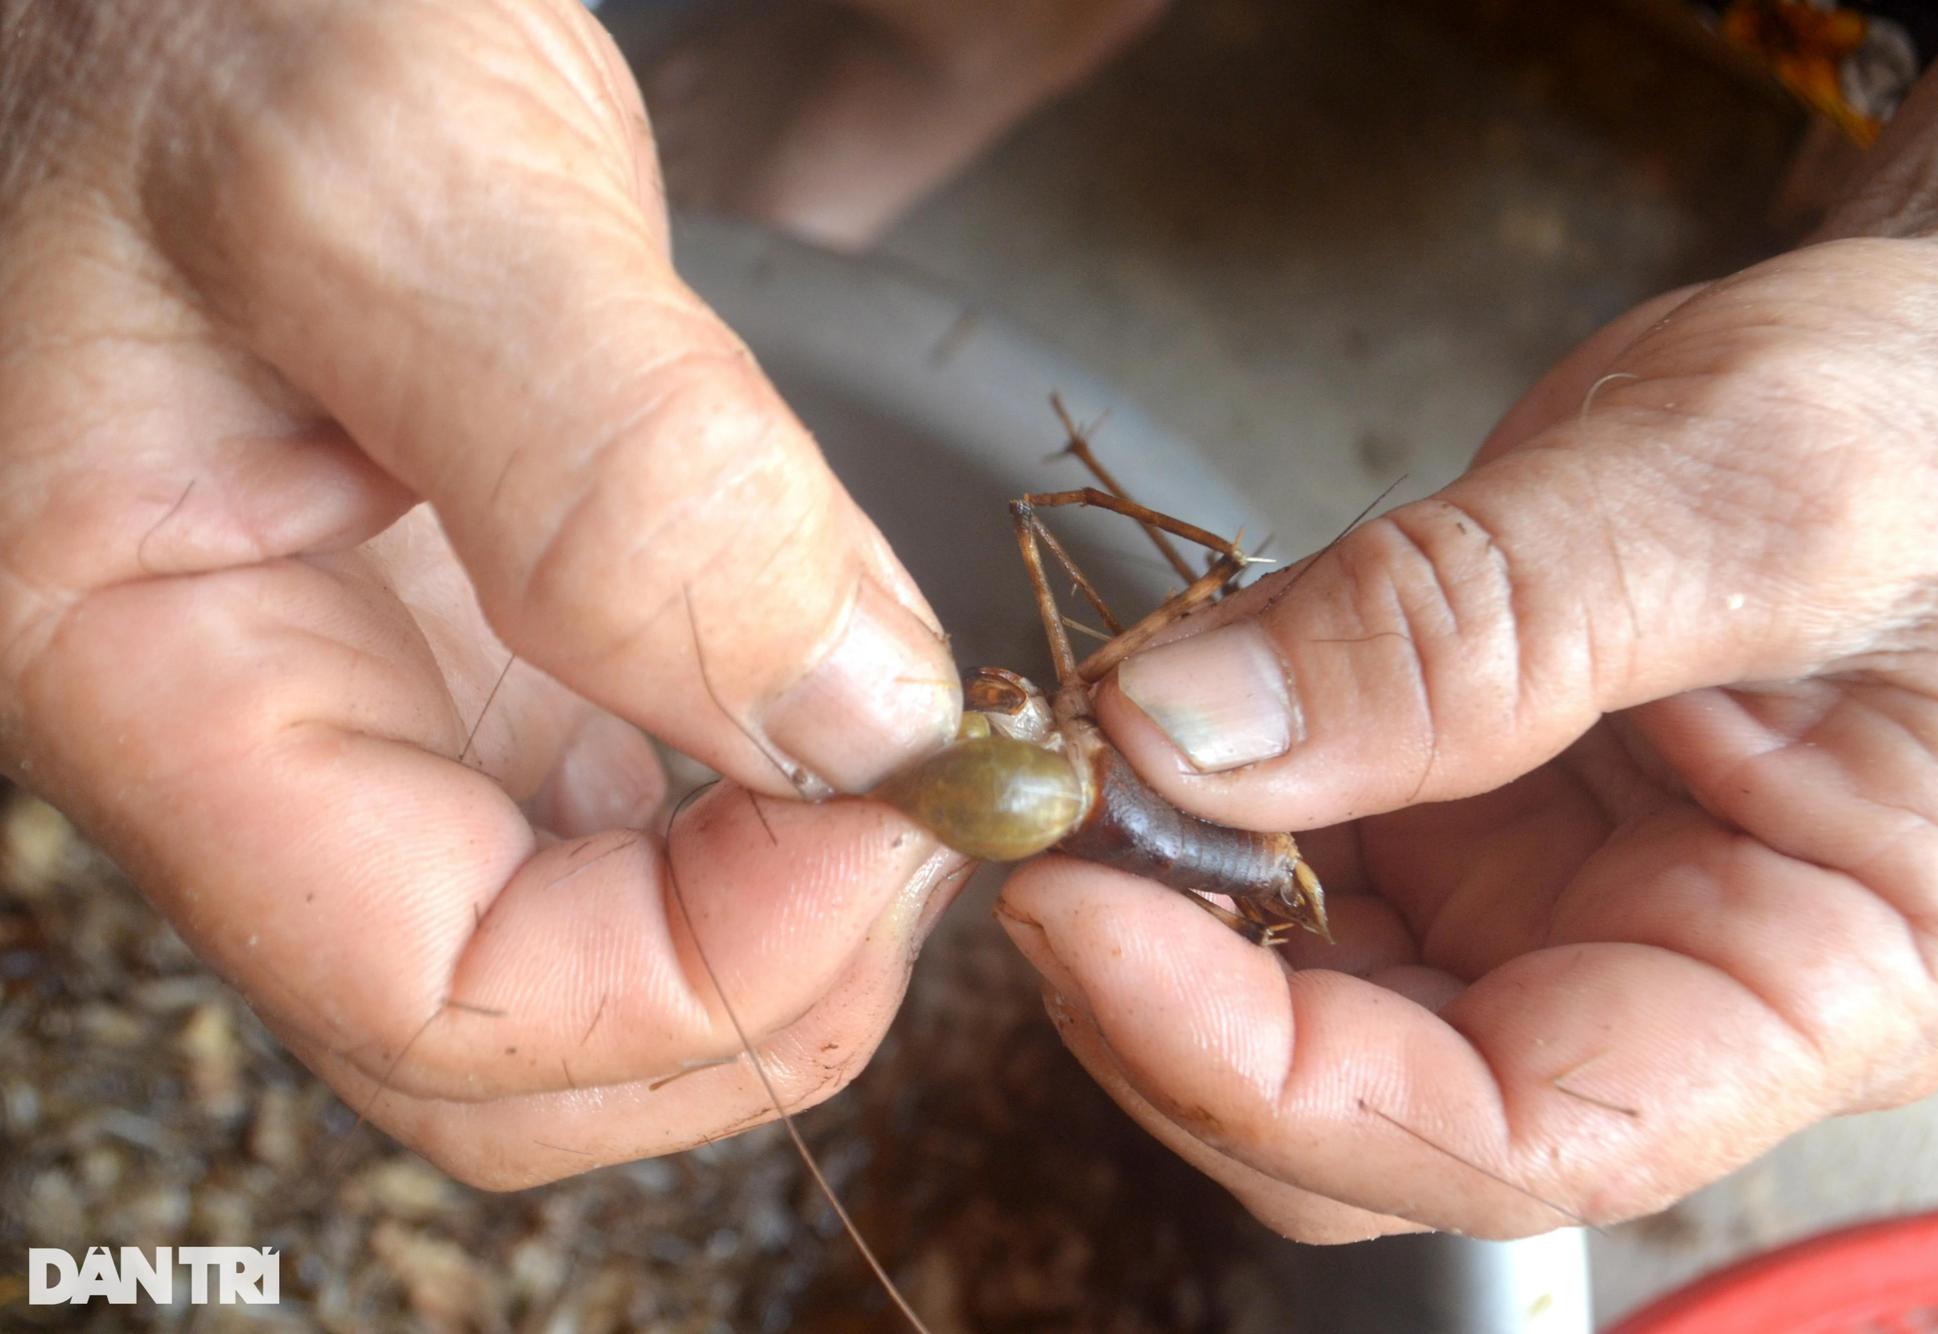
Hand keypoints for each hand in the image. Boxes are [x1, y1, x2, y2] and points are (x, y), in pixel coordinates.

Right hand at [0, 0, 960, 1185]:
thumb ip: (616, 472)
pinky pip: (641, 812)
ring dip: (793, 899)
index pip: (433, 998)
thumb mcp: (396, 181)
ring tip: (922, 737)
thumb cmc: (206, 4)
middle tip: (935, 805)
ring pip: (596, 950)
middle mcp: (263, 734)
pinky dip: (781, 794)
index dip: (701, 977)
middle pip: (520, 1037)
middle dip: (762, 977)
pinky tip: (852, 681)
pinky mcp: (477, 644)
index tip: (902, 823)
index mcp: (156, 675)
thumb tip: (847, 725)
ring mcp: (381, 700)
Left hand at [999, 4, 1937, 1240]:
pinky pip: (1289, 869)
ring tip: (1078, 761)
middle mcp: (1652, 986)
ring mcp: (1540, 911)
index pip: (1504, 1138)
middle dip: (1171, 997)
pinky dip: (1191, 809)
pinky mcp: (1462, 822)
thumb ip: (1473, 625)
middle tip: (1042, 826)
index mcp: (1804, 984)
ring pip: (1294, 1004)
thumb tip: (1191, 733)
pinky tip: (1151, 716)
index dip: (1262, 1072)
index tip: (1082, 927)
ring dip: (1158, 904)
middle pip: (1357, 1108)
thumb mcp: (1746, 494)